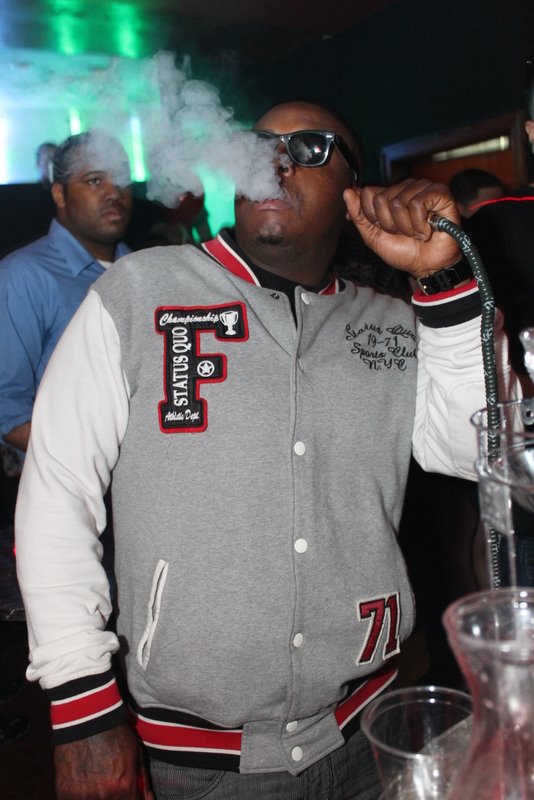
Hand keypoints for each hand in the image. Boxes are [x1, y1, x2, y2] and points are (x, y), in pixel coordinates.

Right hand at [54, 723, 154, 799]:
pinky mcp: (64, 793)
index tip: (129, 794)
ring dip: (97, 797)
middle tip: (111, 783)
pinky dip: (81, 796)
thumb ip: (143, 782)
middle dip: (116, 798)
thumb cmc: (115, 734)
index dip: (133, 799)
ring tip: (96, 780)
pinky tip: (84, 782)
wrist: (87, 719)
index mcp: (124, 786)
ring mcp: (82, 796)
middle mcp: (104, 795)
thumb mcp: (135, 754)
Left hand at [343, 178, 461, 277]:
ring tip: (416, 232)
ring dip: (406, 227)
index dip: (373, 217)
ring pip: (399, 202)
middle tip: (404, 233)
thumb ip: (358, 215)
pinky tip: (427, 229)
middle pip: (381, 199)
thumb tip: (347, 192)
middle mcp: (406, 187)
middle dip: (390, 224)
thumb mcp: (373, 236)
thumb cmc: (404, 251)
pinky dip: (420, 224)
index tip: (386, 229)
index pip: (367, 193)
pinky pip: (418, 203)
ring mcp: (424, 187)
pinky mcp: (441, 193)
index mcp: (390, 194)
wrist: (427, 267)